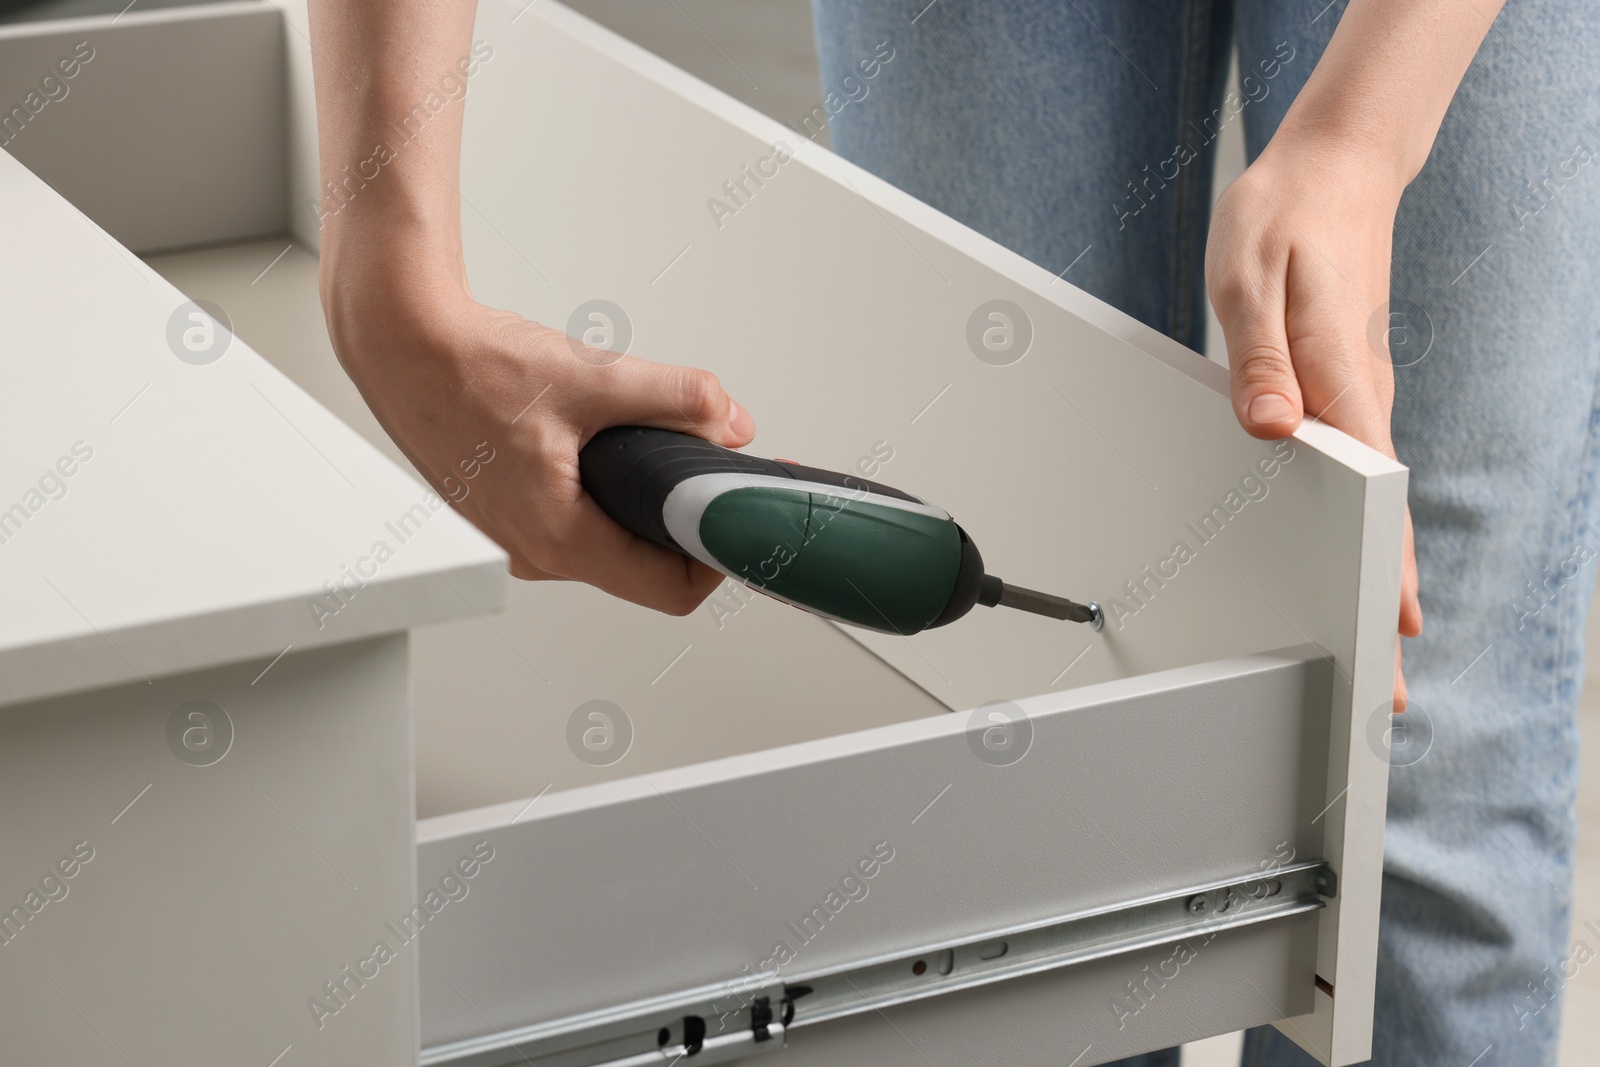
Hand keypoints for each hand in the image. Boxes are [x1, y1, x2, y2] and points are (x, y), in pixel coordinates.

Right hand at [320, 255, 755, 614]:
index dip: (716, 553)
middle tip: (706, 466)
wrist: (399, 343)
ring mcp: (515, 538)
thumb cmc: (467, 367)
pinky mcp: (506, 513)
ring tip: (653, 444)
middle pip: (642, 568)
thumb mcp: (593, 378)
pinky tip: (605, 442)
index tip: (733, 511)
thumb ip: (676, 399)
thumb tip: (730, 422)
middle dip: (683, 519)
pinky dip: (606, 489)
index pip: (670, 590)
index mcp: (556, 538)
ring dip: (643, 501)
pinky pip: (576, 519)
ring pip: (609, 541)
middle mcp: (532, 553)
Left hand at [1205, 138, 1422, 710]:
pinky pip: (1353, 463)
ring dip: (1371, 562)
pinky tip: (1343, 547)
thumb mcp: (1250, 281)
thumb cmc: (1284, 221)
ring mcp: (1357, 394)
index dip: (1384, 566)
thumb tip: (1272, 430)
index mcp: (1341, 378)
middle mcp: (1361, 396)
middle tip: (1386, 679)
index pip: (1374, 491)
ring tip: (1363, 635)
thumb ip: (1260, 360)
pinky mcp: (1341, 386)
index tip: (1392, 631)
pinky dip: (1355, 515)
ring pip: (1370, 493)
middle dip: (1385, 593)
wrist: (1329, 172)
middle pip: (1382, 511)